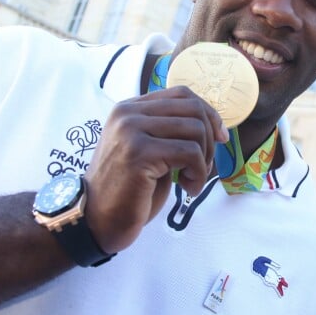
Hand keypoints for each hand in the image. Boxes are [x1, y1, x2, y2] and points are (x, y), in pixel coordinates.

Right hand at [83, 86, 228, 253]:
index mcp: (130, 108)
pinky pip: (190, 153)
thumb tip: (214, 123)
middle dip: (209, 139)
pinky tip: (187, 189)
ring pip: (195, 129)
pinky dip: (198, 173)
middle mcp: (128, 113)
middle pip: (192, 108)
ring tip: (192, 180)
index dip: (208, 113)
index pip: (181, 94)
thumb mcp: (149, 150)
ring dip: (205, 160)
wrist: (96, 221)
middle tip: (204, 166)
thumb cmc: (129, 190)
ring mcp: (131, 130)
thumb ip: (170, 131)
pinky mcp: (139, 152)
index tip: (219, 138)